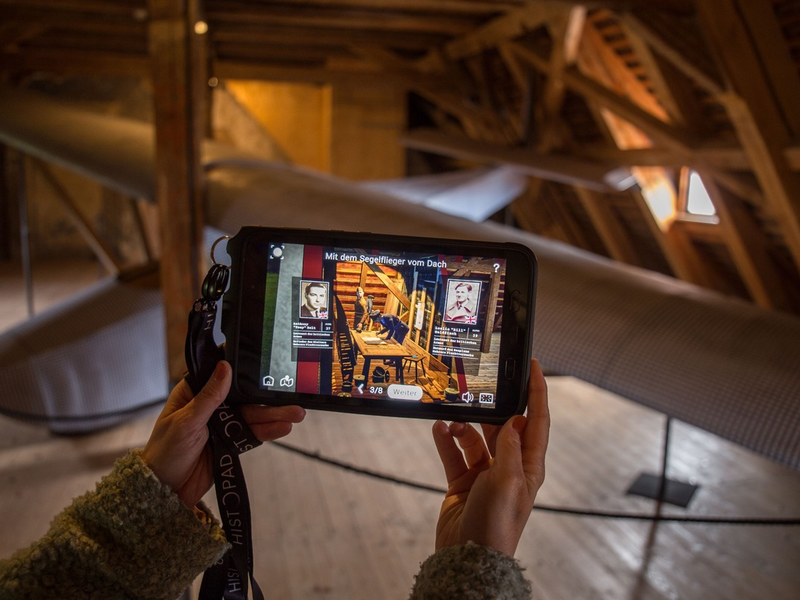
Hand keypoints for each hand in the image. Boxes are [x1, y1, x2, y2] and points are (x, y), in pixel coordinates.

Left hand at [142, 361, 305, 508]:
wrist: (165, 492)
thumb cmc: (165, 452)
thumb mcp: (186, 422)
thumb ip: (209, 397)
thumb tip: (225, 367)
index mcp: (194, 393)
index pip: (220, 373)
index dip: (241, 366)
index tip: (265, 357)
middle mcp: (210, 406)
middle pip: (244, 397)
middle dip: (268, 397)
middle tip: (291, 395)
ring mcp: (222, 425)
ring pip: (252, 416)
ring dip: (274, 415)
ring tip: (296, 414)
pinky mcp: (230, 443)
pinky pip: (252, 434)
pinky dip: (268, 431)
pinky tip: (284, 428)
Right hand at [431, 359, 549, 556]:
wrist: (467, 557)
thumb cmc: (495, 526)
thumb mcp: (508, 482)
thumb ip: (511, 448)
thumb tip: (518, 420)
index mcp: (528, 466)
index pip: (536, 421)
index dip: (537, 392)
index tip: (534, 366)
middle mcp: (509, 466)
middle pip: (503, 425)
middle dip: (491, 406)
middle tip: (479, 385)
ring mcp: (485, 473)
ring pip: (474, 436)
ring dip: (463, 426)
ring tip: (452, 418)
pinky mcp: (463, 481)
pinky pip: (454, 453)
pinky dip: (446, 440)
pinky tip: (439, 430)